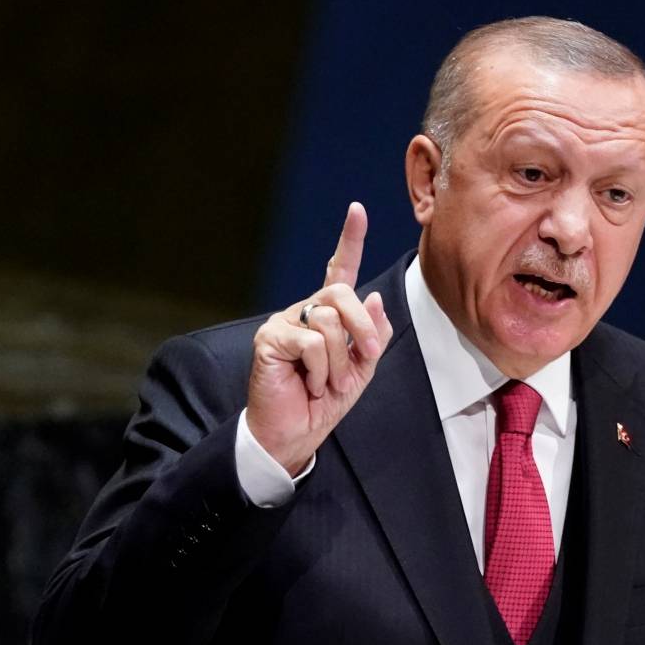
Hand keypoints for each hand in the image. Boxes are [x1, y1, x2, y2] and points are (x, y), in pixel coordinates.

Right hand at [246, 202, 393, 474]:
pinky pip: (310, 343)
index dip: (349, 240)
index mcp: (328, 315)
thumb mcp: (360, 370)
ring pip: (328, 322)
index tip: (357, 211)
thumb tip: (375, 297)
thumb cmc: (324, 401)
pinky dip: (320, 371)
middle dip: (362, 327)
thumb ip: (372, 336)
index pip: (340, 270)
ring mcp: (284, 322)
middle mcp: (305, 312)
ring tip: (327, 384)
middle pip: (341, 294)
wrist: (294, 433)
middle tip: (366, 357)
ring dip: (339, 362)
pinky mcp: (270, 338)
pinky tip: (309, 385)